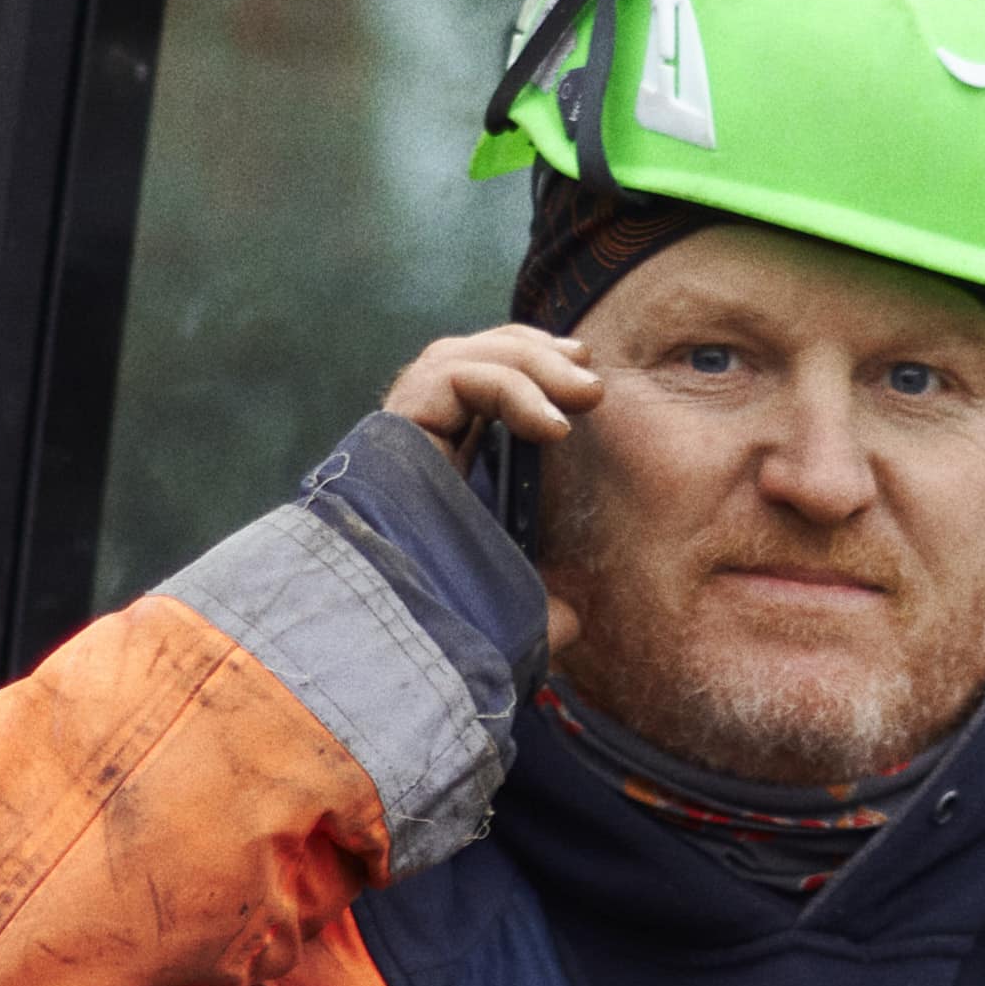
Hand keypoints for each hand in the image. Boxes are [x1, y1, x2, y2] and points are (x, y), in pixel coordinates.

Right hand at [378, 328, 588, 655]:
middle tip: (589, 374)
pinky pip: (458, 375)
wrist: (395, 633)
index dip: (527, 370)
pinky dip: (511, 387)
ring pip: (464, 355)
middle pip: (471, 358)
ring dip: (531, 362)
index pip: (476, 386)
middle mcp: (413, 442)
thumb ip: (538, 609)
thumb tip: (572, 622)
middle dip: (535, 352)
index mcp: (435, 466)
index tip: (581, 387)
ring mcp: (400, 429)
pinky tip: (552, 427)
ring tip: (585, 393)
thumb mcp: (506, 608)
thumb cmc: (440, 623)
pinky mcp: (395, 424)